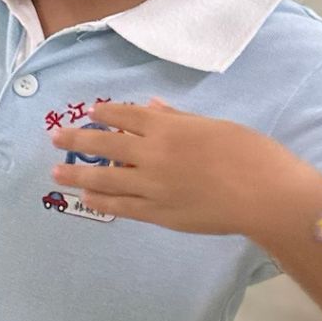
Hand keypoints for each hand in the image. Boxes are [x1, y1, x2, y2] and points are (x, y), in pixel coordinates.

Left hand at [50, 99, 303, 237]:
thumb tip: (150, 106)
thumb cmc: (250, 154)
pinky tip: (86, 196)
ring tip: (56, 172)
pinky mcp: (159, 214)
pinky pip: (122, 206)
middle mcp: (153, 155)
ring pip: (105, 179)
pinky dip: (101, 200)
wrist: (266, 195)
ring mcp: (152, 186)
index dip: (105, 113)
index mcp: (168, 128)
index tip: (91, 112)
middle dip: (76, 141)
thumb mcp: (214, 126)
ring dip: (77, 174)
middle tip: (55, 139)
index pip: (125, 116)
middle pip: (104, 146)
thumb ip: (178, 119)